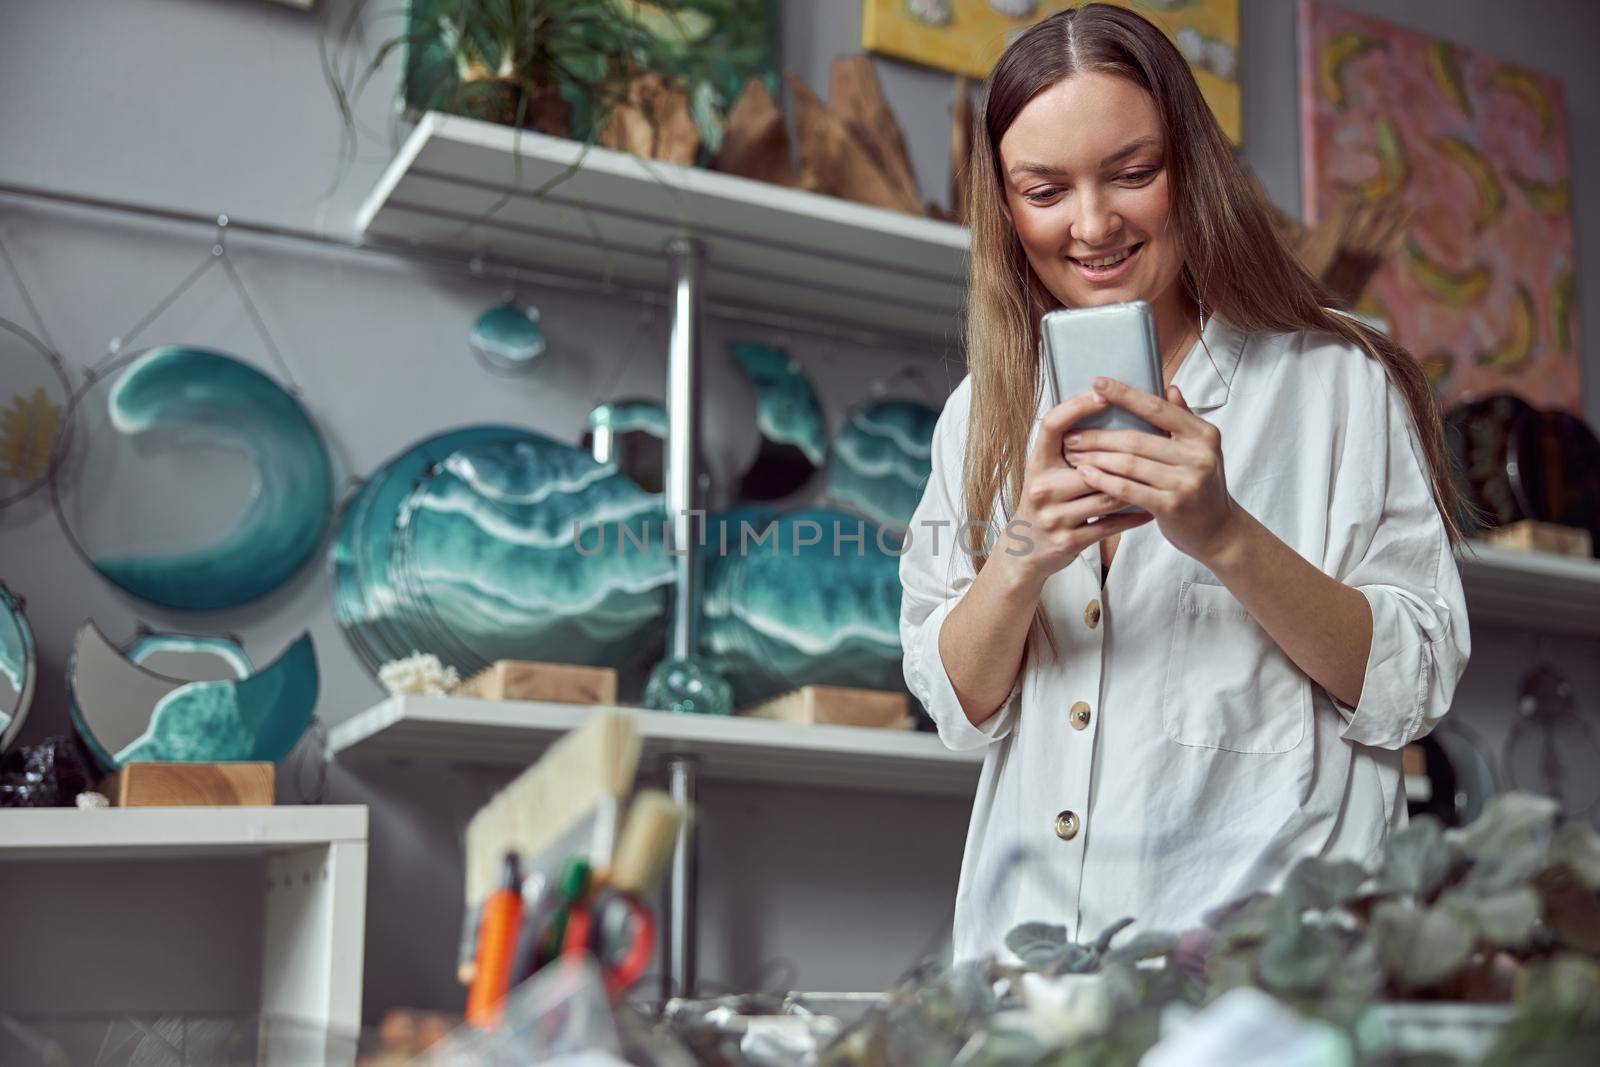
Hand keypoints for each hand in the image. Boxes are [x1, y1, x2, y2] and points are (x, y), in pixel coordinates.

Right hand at [1001, 388, 1153, 587]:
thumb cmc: (1045, 502)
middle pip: (1092, 465)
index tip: (1103, 395)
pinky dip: (1133, 518)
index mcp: (1036, 464)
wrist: (1024, 550)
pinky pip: (1109, 525)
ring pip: (1106, 496)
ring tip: (1158, 477)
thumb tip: (1103, 406)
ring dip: (1134, 487)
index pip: (1052, 425)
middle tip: (1155, 444)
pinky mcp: (1068, 540)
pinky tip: (1149, 510)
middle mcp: (1042, 488)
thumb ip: (1069, 447)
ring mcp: (1054, 516)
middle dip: (1123, 457)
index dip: (1076, 407)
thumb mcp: (1046, 471)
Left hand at [1062, 377, 1241, 564]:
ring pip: (1129, 464)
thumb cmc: (1202, 486)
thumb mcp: (1201, 450)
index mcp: (1204, 434)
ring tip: (1073, 455)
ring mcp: (1186, 482)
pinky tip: (1086, 475)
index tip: (1097, 383)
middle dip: (1099, 437)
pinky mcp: (1172, 505)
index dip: (1125, 395)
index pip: (1157, 408)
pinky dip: (1103, 481)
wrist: (1218, 530)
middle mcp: (1199, 455)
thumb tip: (1170, 388)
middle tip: (1072, 436)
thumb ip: (1184, 419)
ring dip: (1096, 459)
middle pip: (1136, 440)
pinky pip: (1128, 489)